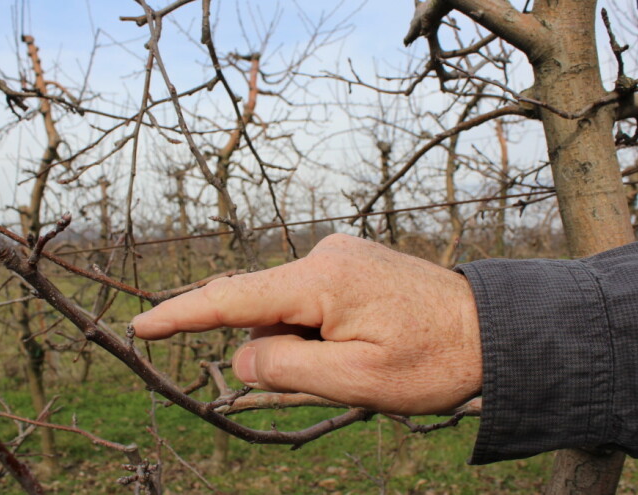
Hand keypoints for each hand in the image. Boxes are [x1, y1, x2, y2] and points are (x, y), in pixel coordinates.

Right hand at [132, 234, 481, 415]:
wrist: (498, 331)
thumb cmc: (433, 360)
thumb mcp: (353, 382)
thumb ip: (283, 368)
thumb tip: (241, 355)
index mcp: (320, 280)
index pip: (231, 299)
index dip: (181, 315)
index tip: (140, 328)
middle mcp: (324, 255)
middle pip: (262, 309)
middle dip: (273, 349)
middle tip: (333, 375)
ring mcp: (340, 256)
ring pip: (288, 312)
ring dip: (304, 346)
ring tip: (363, 362)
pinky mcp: (353, 264)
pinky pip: (311, 303)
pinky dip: (317, 332)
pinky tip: (360, 347)